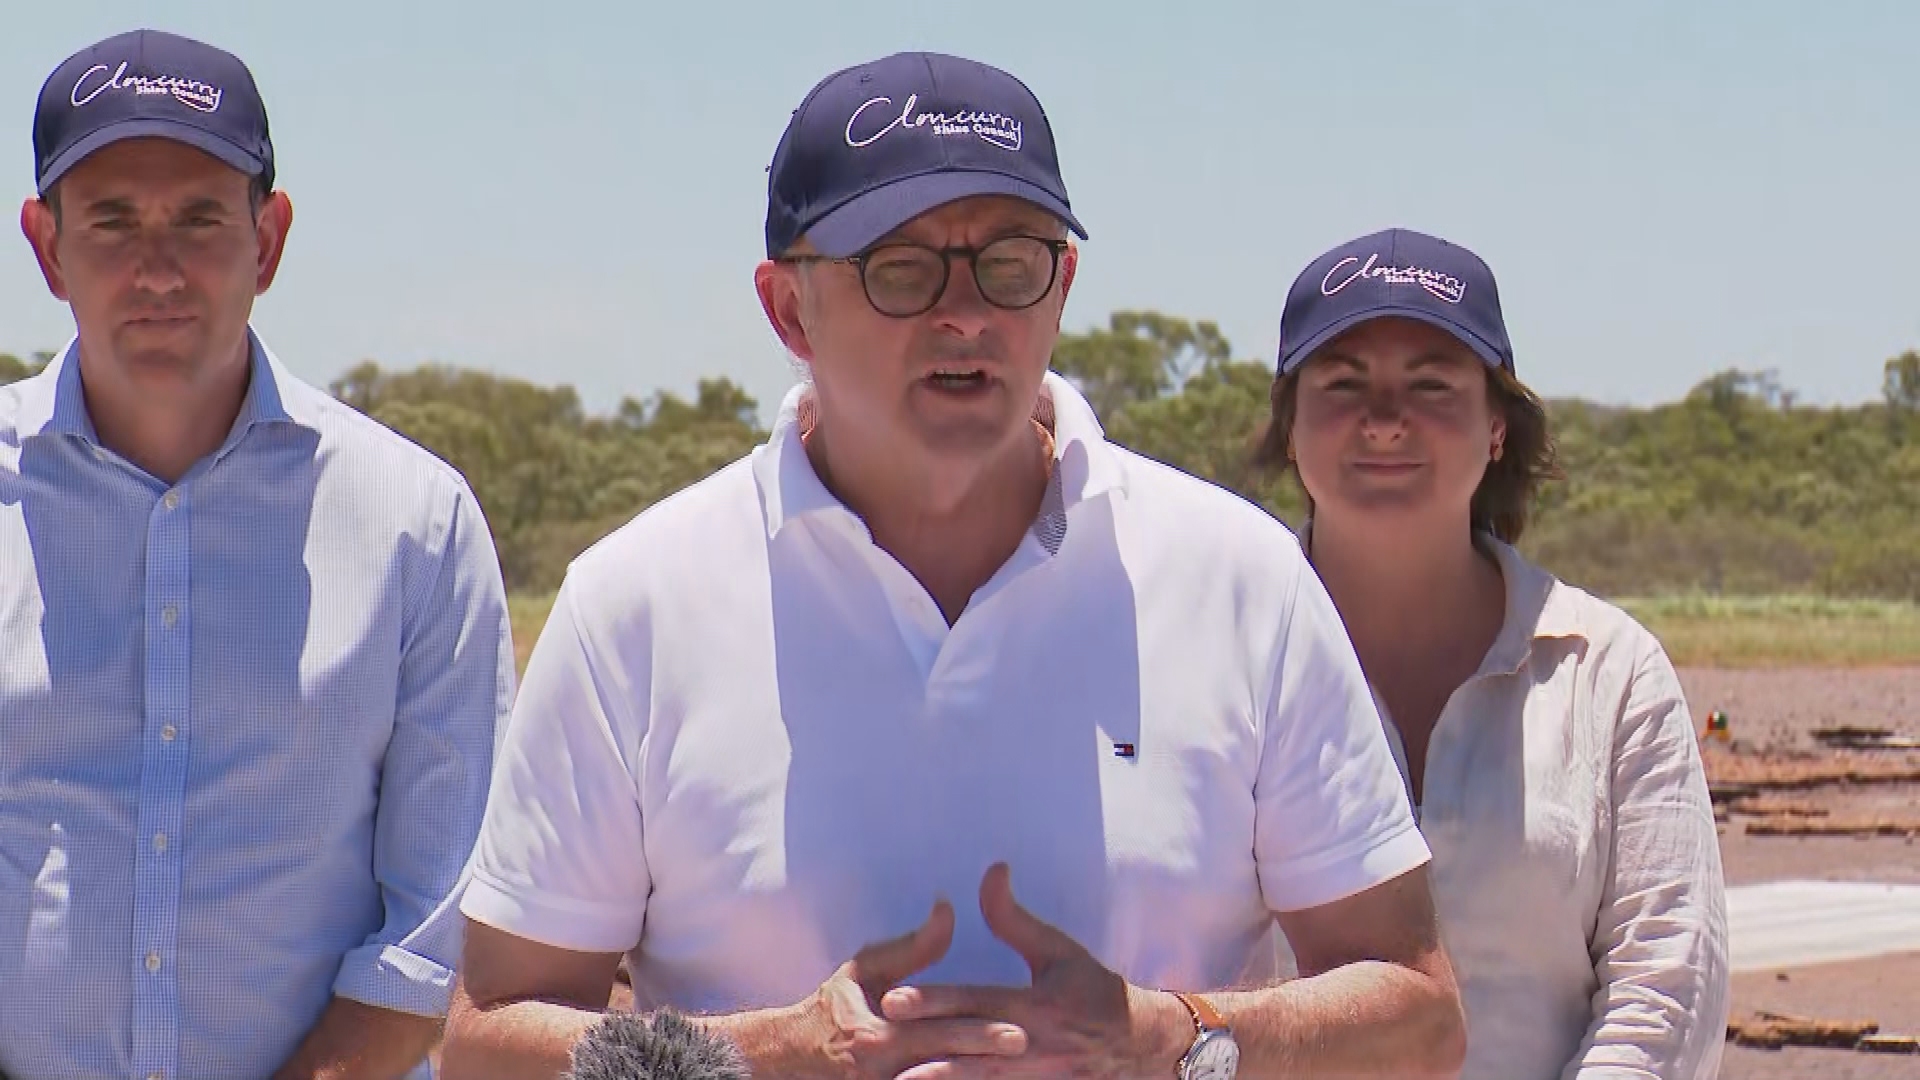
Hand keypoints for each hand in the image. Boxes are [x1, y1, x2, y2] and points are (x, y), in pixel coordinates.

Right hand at [797, 897, 1030, 1078]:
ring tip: (1020, 1078)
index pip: (936, 1033)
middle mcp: (882, 1073)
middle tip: (1027, 1049)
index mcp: (877, 1036)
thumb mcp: (865, 970)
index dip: (978, 1030)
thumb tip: (948, 908)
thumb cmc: (834, 1008)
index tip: (1020, 1028)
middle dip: (986, 1059)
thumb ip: (911, 947)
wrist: (790, 1060)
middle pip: (945, 1066)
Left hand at [880, 864, 1189, 1079]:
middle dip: (925, 1043)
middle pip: (969, 1044)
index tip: (893, 999)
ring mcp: (1036, 1076)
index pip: (976, 1002)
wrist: (1140, 1046)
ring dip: (940, 1079)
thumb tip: (992, 871)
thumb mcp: (1059, 951)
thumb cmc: (1093, 991)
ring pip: (979, 1079)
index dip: (934, 1001)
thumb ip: (1015, 918)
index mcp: (1037, 1004)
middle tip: (881, 1040)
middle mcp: (1033, 1043)